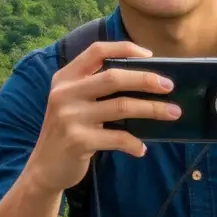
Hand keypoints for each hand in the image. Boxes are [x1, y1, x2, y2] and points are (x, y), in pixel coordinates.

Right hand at [24, 40, 180, 194]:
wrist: (43, 168)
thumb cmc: (67, 131)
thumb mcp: (71, 102)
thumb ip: (94, 88)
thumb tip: (143, 81)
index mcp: (65, 78)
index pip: (96, 51)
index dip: (124, 48)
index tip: (149, 54)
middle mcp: (65, 93)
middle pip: (114, 77)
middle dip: (147, 79)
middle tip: (169, 86)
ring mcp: (70, 117)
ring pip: (122, 106)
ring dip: (152, 109)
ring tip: (173, 113)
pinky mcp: (78, 141)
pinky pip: (117, 138)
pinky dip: (134, 143)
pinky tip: (142, 148)